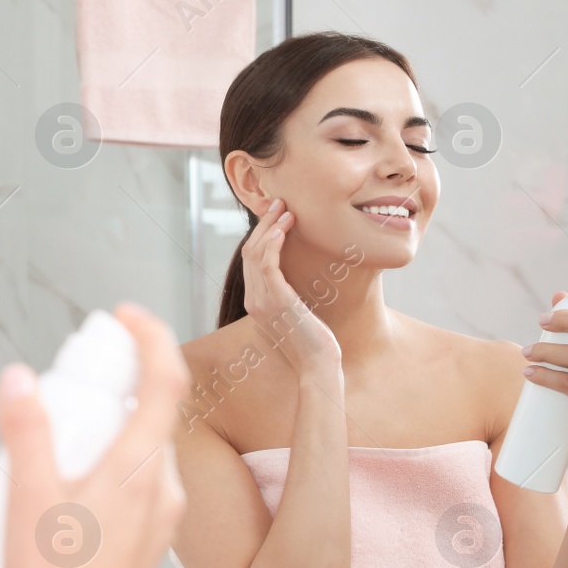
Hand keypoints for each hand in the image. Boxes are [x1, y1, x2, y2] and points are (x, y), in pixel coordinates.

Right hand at [0, 304, 190, 567]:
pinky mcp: (144, 547)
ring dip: (101, 432)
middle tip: (67, 384)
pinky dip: (103, 469)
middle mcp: (161, 492)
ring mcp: (157, 522)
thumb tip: (17, 380)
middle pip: (147, 413)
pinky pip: (132, 488)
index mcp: (140, 469)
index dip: (149, 336)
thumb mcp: (25, 496)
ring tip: (49, 448)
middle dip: (108, 387)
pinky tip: (58, 495)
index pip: (163, 379)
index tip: (125, 317)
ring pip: (137, 453)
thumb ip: (23, 430)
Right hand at [240, 199, 341, 374]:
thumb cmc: (315, 342)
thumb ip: (292, 294)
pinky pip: (267, 263)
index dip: (262, 234)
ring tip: (285, 209)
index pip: (251, 260)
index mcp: (256, 302)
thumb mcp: (299, 313)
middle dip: (263, 224)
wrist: (318, 365)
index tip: (277, 215)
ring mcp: (261, 300)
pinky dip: (273, 242)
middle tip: (279, 202)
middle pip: (249, 252)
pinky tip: (285, 228)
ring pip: (255, 253)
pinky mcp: (276, 300)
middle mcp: (253, 300)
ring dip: (270, 227)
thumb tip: (300, 276)